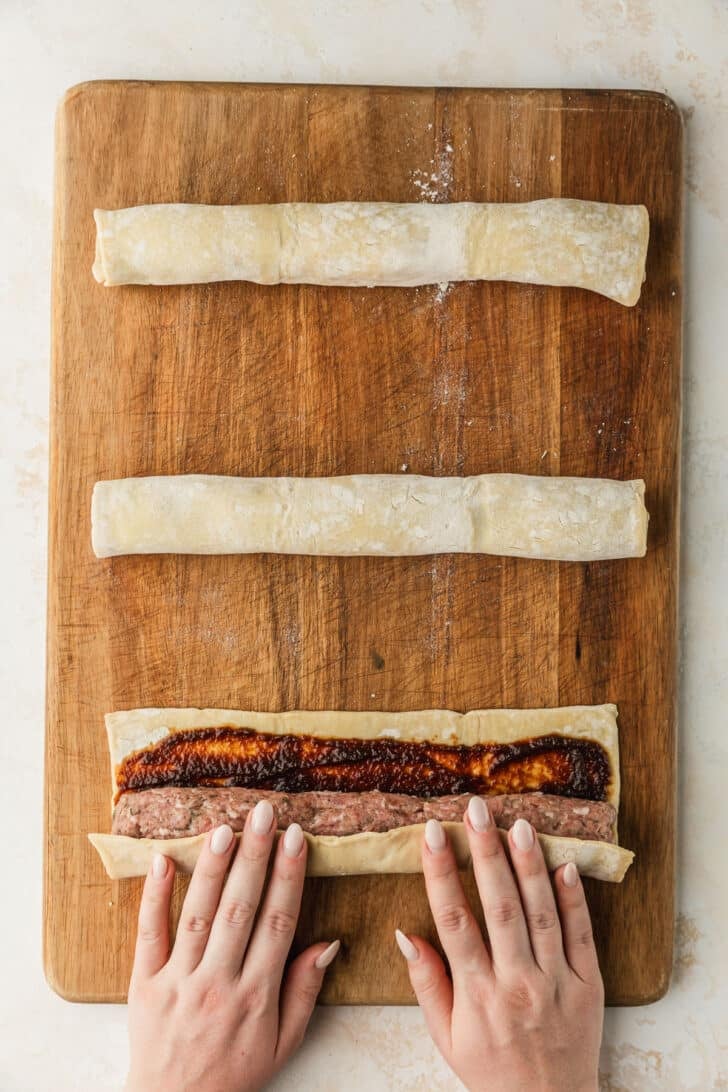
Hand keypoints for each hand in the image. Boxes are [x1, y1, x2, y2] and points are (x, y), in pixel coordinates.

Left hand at [125, 804, 339, 1091]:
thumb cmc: (234, 1071)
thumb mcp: (284, 1041)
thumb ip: (304, 990)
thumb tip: (329, 943)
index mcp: (256, 994)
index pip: (277, 922)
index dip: (288, 876)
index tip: (296, 837)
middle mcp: (218, 982)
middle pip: (240, 908)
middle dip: (254, 856)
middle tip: (264, 813)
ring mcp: (178, 981)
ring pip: (197, 913)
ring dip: (212, 867)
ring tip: (224, 827)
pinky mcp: (144, 984)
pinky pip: (149, 933)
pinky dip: (154, 895)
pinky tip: (162, 859)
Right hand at [396, 800, 603, 1091]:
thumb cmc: (492, 1070)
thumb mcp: (446, 1036)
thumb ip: (426, 983)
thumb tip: (403, 933)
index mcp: (478, 994)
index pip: (454, 920)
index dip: (441, 872)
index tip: (432, 833)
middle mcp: (517, 983)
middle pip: (500, 906)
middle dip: (485, 852)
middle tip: (477, 810)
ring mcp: (556, 983)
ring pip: (541, 913)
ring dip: (528, 865)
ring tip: (518, 824)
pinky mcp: (589, 985)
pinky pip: (581, 934)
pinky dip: (574, 898)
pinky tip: (563, 864)